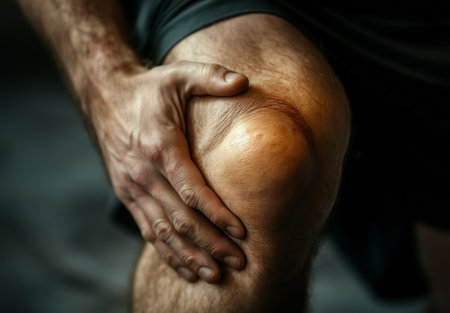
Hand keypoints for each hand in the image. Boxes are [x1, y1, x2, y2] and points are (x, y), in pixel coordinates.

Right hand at [89, 61, 247, 282]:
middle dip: (210, 243)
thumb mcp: (179, 75)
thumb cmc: (148, 89)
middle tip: (238, 262)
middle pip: (180, 218)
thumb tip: (244, 81)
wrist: (104, 96)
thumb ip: (211, 77)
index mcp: (160, 146)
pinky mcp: (128, 193)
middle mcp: (143, 173)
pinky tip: (184, 268)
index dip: (217, 213)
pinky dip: (166, 251)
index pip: (191, 190)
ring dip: (189, 255)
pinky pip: (148, 229)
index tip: (241, 232)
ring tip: (214, 275)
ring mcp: (132, 187)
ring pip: (163, 231)